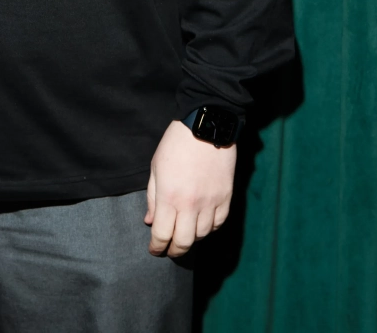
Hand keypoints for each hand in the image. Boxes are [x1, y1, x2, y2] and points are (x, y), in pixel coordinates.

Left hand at [144, 118, 235, 256]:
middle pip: (184, 242)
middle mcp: (190, 205)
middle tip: (169, 250)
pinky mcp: (225, 198)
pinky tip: (202, 224)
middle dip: (174, 251)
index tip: (154, 250)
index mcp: (169, 197)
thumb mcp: (156, 167)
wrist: (206, 126)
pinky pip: (218, 223)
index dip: (156, 247)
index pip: (162, 234)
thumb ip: (152, 197)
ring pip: (202, 235)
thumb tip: (150, 221)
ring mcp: (210, 202)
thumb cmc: (176, 144)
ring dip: (192, 239)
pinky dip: (209, 229)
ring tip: (185, 234)